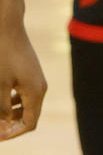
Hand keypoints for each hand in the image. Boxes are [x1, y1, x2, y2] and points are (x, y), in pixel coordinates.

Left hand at [0, 23, 45, 139]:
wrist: (7, 27)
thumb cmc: (2, 55)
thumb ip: (1, 108)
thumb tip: (4, 123)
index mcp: (35, 92)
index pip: (29, 124)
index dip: (12, 133)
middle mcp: (40, 87)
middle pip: (29, 115)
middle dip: (11, 124)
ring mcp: (36, 79)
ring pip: (26, 105)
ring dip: (11, 114)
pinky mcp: (31, 72)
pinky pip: (24, 94)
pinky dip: (12, 102)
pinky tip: (1, 99)